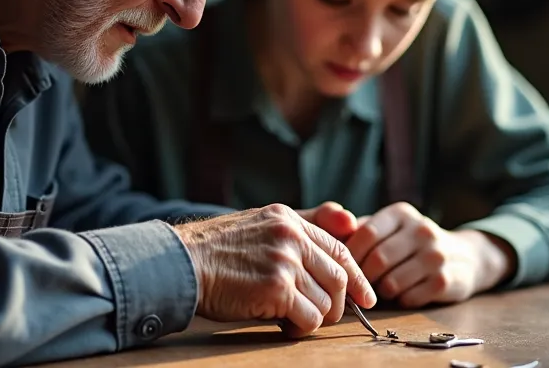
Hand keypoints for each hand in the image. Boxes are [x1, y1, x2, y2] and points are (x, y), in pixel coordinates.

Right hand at [173, 204, 376, 337]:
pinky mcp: (276, 288)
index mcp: (288, 219)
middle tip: (326, 317)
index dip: (357, 276)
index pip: (338, 248)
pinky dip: (302, 328)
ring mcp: (285, 261)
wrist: (181, 264)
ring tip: (294, 320)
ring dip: (315, 318)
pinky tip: (284, 326)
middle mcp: (291, 236)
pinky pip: (309, 318)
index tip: (366, 296)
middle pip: (339, 277)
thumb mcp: (258, 225)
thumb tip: (348, 224)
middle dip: (338, 304)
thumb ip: (297, 230)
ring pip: (326, 302)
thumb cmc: (216, 251)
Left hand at [344, 202, 511, 307]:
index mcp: (401, 213)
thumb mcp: (389, 229)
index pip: (366, 233)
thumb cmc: (410, 244)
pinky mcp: (446, 280)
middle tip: (361, 285)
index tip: (344, 268)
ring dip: (382, 291)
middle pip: (378, 259)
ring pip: (392, 282)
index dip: (351, 255)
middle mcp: (422, 229)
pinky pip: (410, 298)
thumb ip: (359, 231)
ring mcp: (436, 255)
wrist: (465, 256)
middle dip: (364, 277)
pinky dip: (401, 300)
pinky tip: (404, 294)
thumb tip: (326, 238)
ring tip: (383, 288)